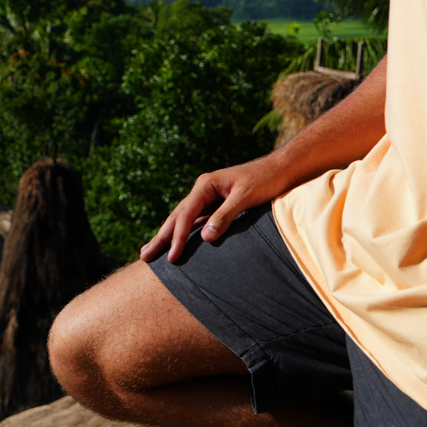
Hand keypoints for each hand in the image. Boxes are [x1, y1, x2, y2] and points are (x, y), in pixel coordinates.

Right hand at [139, 157, 278, 264]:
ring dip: (170, 235)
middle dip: (162, 237)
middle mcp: (203, 189)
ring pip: (184, 218)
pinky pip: (197, 220)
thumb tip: (204, 237)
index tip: (171, 257)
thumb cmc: (265, 180)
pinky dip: (186, 232)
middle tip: (144, 256)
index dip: (177, 237)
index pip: (185, 214)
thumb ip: (225, 216)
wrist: (281, 169)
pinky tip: (179, 242)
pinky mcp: (217, 203)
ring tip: (153, 252)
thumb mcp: (245, 197)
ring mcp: (209, 196)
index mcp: (206, 185)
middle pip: (178, 216)